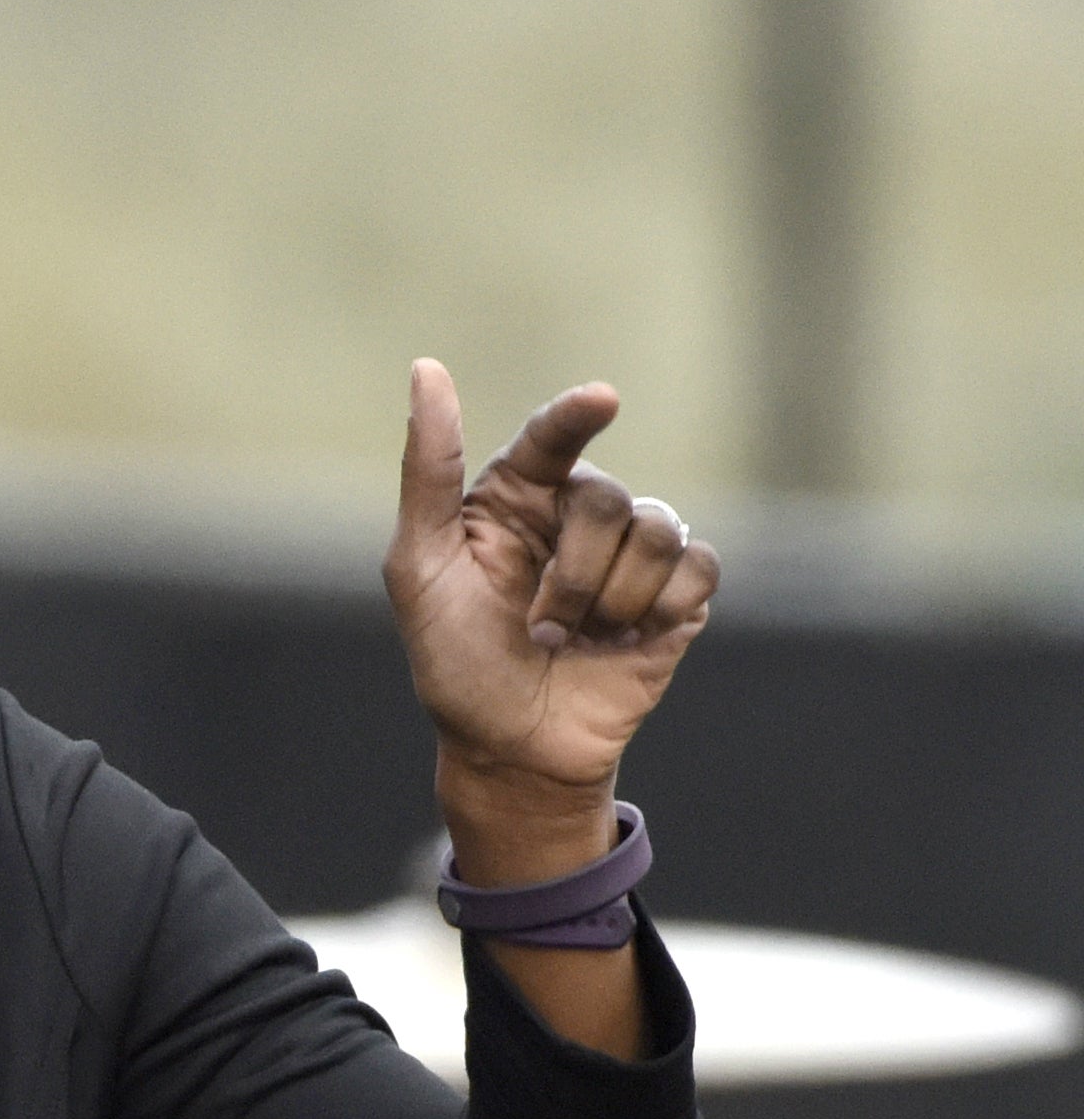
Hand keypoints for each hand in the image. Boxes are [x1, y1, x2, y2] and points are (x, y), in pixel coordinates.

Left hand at [384, 360, 719, 878]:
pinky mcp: (679, 598)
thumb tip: (428, 368)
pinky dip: (660, 609)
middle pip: (608, 498)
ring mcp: (633, 556)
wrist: (511, 749)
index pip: (553, 437)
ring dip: (610, 600)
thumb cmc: (455, 662)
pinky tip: (622, 642)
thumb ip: (428, 470)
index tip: (600, 400)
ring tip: (574, 639)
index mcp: (515, 499)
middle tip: (537, 625)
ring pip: (658, 532)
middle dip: (572, 573)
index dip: (576, 415)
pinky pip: (698, 568)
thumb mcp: (419, 566)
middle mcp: (579, 516)